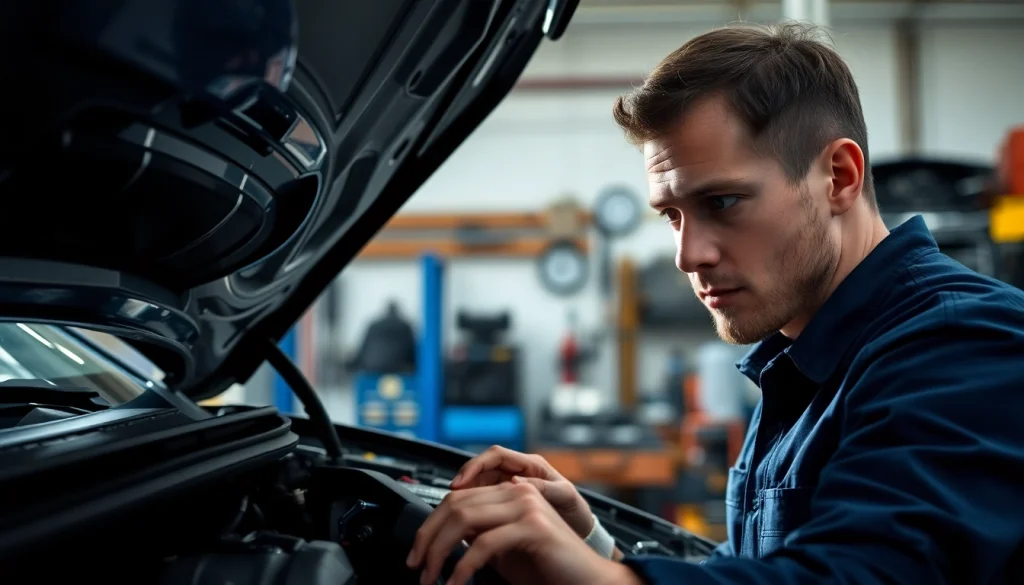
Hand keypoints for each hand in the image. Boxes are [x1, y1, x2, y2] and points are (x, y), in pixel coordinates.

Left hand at [406, 479, 639, 584]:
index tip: (416, 553)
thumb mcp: (504, 548)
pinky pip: (484, 544)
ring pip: (464, 520)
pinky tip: (456, 582)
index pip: (457, 498)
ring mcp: (526, 506)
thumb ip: (479, 535)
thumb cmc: (548, 567)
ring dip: (439, 552)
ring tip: (430, 577)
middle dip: (427, 537)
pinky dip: (463, 568)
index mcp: (510, 492)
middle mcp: (518, 491)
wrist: (588, 580)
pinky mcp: (533, 526)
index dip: (430, 525)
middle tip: (415, 566)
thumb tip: (445, 537)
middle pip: (455, 504)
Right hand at [449, 445, 593, 537]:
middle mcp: (518, 472)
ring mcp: (511, 487)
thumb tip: (516, 482)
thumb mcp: (564, 496)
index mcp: (531, 465)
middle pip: (482, 469)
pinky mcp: (507, 502)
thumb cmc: (575, 510)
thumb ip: (542, 487)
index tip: (461, 481)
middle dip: (465, 480)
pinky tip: (469, 517)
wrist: (581, 529)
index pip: (496, 455)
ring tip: (456, 508)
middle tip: (452, 497)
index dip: (475, 465)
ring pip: (480, 484)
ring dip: (467, 494)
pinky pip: (485, 499)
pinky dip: (474, 506)